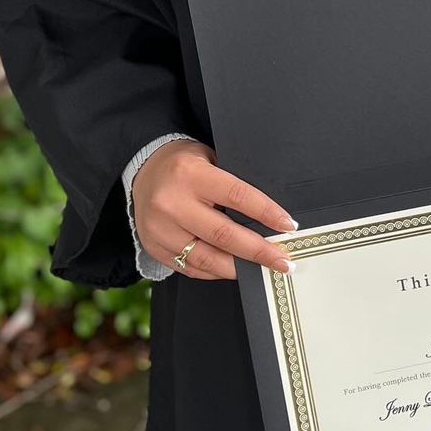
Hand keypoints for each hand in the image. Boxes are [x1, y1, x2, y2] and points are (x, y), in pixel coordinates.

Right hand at [132, 140, 296, 279]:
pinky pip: (191, 268)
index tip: (288, 225)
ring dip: (240, 268)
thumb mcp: (208, 158)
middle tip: (283, 261)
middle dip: (259, 251)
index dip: (266, 213)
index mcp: (190, 174)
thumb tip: (269, 214)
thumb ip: (232, 182)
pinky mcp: (155, 249)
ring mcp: (161, 230)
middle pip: (224, 235)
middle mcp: (172, 203)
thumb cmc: (183, 164)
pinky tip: (234, 269)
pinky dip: (216, 271)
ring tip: (263, 269)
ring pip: (207, 259)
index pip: (237, 196)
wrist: (143, 173)